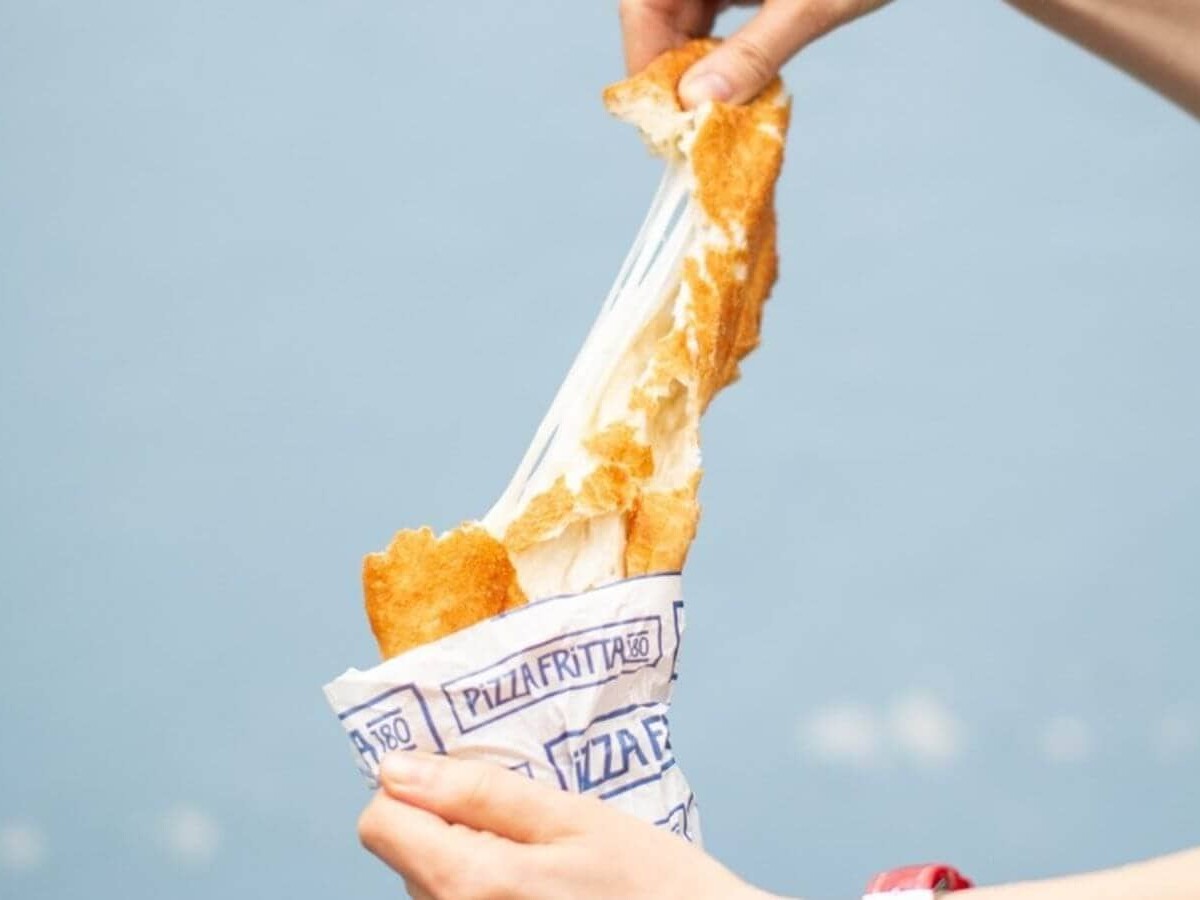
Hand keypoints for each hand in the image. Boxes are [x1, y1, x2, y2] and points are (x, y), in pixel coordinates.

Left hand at [358, 752, 775, 899]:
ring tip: (546, 858)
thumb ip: (477, 794)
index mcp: (469, 882)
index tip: (460, 778)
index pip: (379, 823)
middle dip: (451, 826)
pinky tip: (545, 889)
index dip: (413, 790)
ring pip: (435, 886)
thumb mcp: (572, 818)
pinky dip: (491, 891)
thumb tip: (395, 768)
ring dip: (474, 861)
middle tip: (526, 818)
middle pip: (408, 856)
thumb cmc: (651, 883)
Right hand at [619, 0, 892, 105]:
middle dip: (674, 72)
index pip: (642, 6)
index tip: (666, 120)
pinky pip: (711, 15)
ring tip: (720, 111)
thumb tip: (701, 102)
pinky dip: (721, 51)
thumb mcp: (811, 2)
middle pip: (657, 15)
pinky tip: (740, 80)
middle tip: (696, 128)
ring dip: (698, 67)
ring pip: (683, 20)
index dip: (647, 64)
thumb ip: (756, 51)